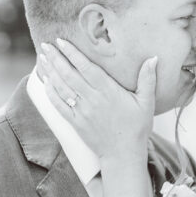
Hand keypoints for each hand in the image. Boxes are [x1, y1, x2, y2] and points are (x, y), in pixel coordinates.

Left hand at [39, 39, 156, 161]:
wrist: (124, 155)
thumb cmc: (137, 128)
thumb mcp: (147, 103)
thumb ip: (148, 79)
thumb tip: (153, 58)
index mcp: (109, 91)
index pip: (87, 68)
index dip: (73, 54)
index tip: (62, 41)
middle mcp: (93, 100)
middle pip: (70, 75)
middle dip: (56, 58)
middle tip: (46, 45)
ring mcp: (82, 112)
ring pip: (62, 88)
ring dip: (50, 72)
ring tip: (42, 58)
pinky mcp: (76, 123)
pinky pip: (59, 106)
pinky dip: (51, 93)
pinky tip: (45, 82)